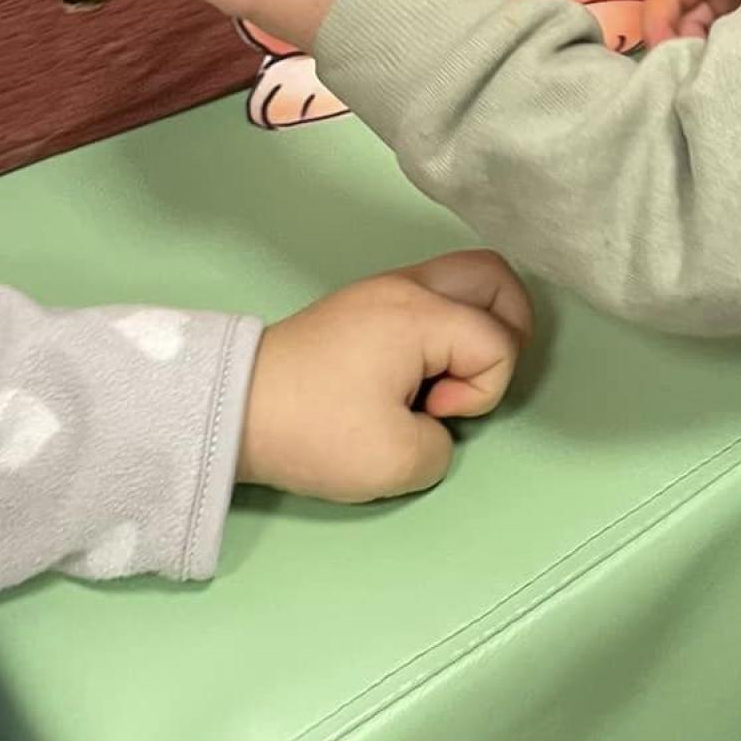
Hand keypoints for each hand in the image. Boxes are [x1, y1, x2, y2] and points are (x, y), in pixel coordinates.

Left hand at [239, 252, 532, 503]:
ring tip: (444, 378)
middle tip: (474, 377)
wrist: (232, 411)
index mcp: (420, 315)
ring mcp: (382, 290)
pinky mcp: (362, 306)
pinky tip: (416, 372)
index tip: (432, 413)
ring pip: (463, 280)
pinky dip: (443, 329)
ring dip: (473, 328)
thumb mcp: (398, 463)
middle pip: (495, 278)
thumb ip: (444, 444)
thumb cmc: (315, 431)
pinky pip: (431, 297)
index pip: (499, 341)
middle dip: (508, 330)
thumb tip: (432, 417)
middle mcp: (407, 288)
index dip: (484, 390)